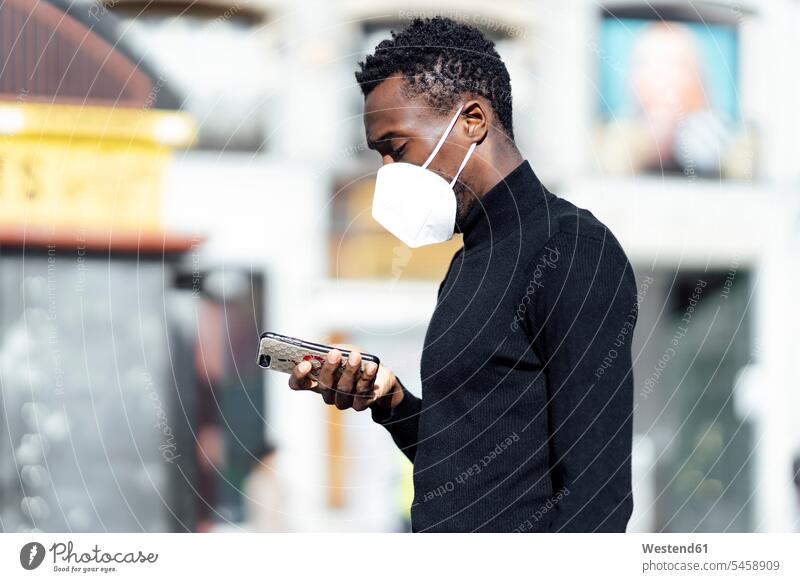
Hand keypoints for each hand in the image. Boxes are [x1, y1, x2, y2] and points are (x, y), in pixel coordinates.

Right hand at [288, 343, 402, 411]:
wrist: (376, 371)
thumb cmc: (353, 358)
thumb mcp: (340, 349)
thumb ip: (330, 350)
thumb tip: (326, 350)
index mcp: (315, 381)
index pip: (298, 384)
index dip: (298, 376)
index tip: (305, 364)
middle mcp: (327, 394)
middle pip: (324, 385)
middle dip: (329, 369)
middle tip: (335, 353)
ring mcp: (343, 401)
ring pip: (343, 389)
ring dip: (350, 371)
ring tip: (355, 356)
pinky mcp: (360, 404)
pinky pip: (362, 393)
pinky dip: (367, 377)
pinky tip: (371, 366)